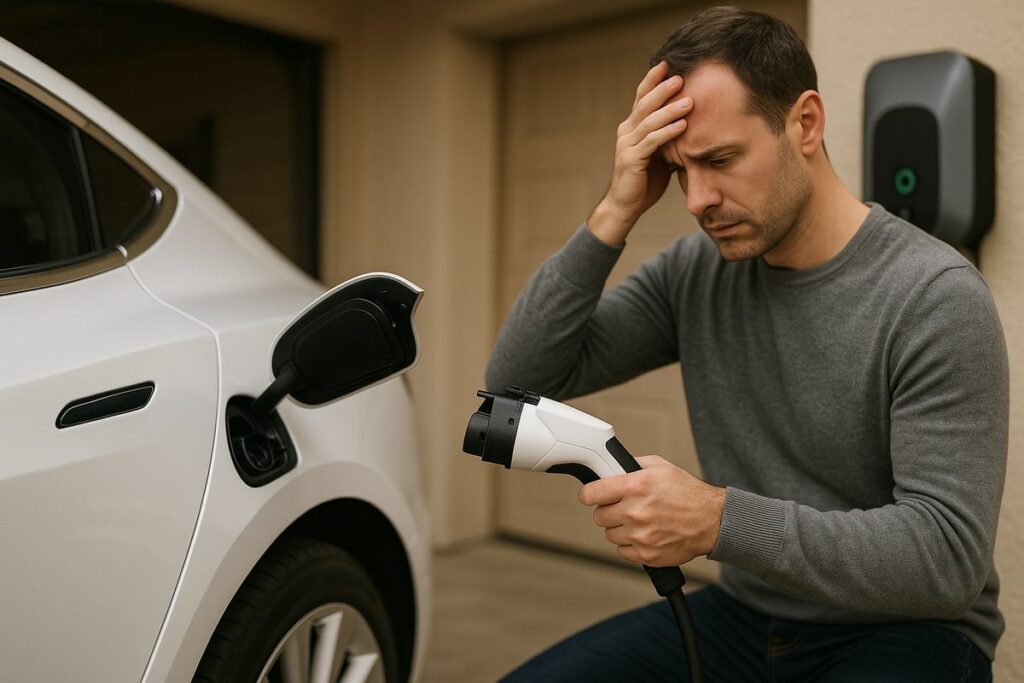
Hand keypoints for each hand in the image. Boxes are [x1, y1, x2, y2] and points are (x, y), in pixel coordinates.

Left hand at [578, 455, 724, 565]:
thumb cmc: (688, 493)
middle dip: (608, 510)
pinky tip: (644, 534)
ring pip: (610, 534)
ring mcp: (641, 535)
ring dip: (620, 528)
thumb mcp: (660, 467)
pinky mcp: (647, 554)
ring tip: (639, 521)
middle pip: (598, 516)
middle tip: (623, 507)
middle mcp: (636, 511)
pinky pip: (622, 551)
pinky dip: (630, 544)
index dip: (589, 494)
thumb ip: (632, 465)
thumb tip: (611, 467)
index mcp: (636, 486)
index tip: (590, 495)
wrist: (712, 520)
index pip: (591, 494)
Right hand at [588, 62, 693, 245]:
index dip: (653, 80)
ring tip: (689, 101)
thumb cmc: (644, 180)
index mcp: (632, 126)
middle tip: (681, 76)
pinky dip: (668, 132)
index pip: (642, 97)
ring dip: (670, 110)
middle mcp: (626, 131)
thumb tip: (691, 124)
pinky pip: (651, 142)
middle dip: (663, 88)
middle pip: (644, 103)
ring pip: (649, 121)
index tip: (668, 64)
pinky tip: (683, 125)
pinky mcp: (631, 160)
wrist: (624, 206)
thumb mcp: (658, 154)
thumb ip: (668, 137)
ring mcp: (626, 145)